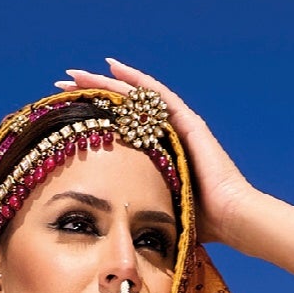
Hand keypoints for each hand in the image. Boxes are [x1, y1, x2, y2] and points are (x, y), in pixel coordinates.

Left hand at [55, 58, 255, 249]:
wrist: (232, 220)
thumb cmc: (198, 223)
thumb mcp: (156, 209)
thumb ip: (136, 206)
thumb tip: (105, 225)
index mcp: (156, 153)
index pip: (117, 127)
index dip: (90, 117)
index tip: (62, 111)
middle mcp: (165, 133)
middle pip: (121, 107)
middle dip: (90, 94)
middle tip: (61, 85)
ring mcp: (177, 125)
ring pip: (134, 96)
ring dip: (104, 82)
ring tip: (76, 74)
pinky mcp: (188, 122)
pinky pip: (156, 94)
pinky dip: (134, 80)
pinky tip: (112, 67)